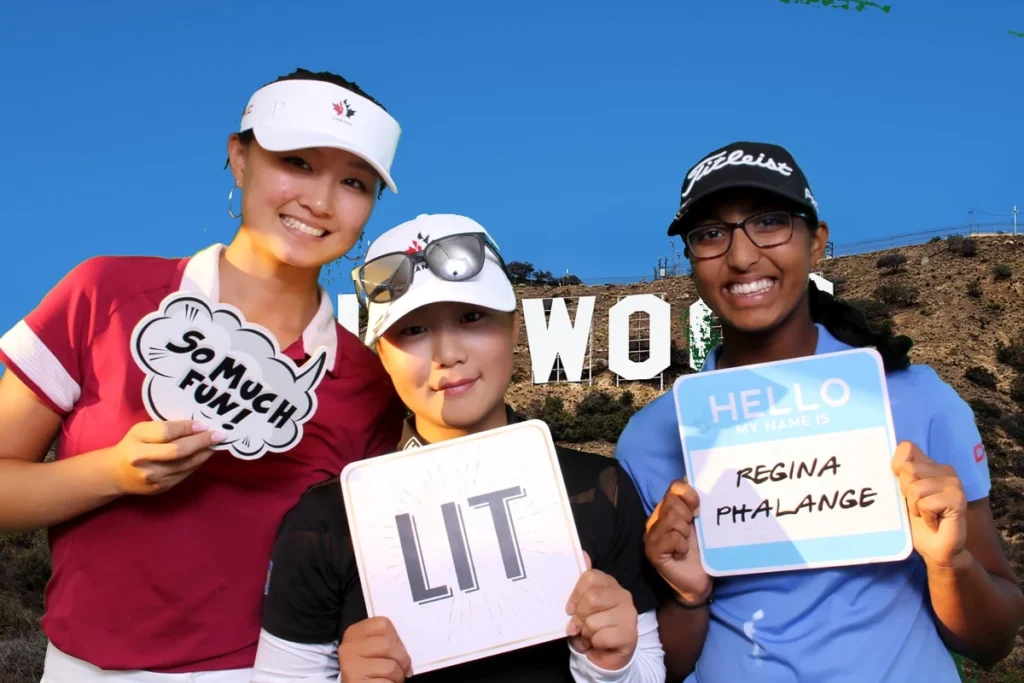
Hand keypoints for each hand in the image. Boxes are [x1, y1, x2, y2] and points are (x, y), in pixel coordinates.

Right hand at [109, 420, 224, 495]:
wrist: (116, 474)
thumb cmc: (133, 445)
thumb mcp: (142, 430)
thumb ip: (166, 427)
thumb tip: (197, 426)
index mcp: (137, 442)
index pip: (166, 433)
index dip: (187, 428)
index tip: (204, 424)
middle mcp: (144, 461)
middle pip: (179, 451)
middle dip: (202, 441)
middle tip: (220, 434)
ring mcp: (153, 478)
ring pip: (186, 464)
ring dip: (204, 453)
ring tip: (216, 444)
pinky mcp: (161, 488)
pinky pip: (185, 474)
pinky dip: (197, 463)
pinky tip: (204, 455)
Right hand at [339, 617, 411, 681]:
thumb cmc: (367, 671)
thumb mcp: (370, 650)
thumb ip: (383, 643)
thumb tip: (405, 652)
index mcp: (354, 633)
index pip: (383, 624)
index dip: (396, 639)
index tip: (397, 651)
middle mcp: (349, 647)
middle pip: (388, 645)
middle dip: (402, 660)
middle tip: (402, 670)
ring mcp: (351, 665)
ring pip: (390, 667)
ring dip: (398, 677)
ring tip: (390, 679)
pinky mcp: (356, 682)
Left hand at [565, 552, 637, 670]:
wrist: (608, 652)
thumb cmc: (593, 624)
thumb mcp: (582, 604)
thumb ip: (580, 583)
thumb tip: (582, 554)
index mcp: (608, 583)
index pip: (589, 577)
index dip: (575, 594)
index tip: (569, 609)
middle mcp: (622, 594)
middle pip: (592, 598)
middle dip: (579, 617)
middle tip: (578, 626)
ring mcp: (629, 613)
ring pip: (594, 622)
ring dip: (586, 633)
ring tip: (590, 635)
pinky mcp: (630, 633)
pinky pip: (602, 637)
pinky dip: (594, 644)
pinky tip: (598, 644)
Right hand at [644, 480, 712, 604]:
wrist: (699, 582)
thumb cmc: (701, 552)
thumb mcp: (702, 525)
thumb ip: (698, 506)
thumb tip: (705, 482)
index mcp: (667, 510)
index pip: (675, 487)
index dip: (689, 494)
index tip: (698, 510)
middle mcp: (655, 520)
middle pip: (672, 501)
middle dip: (687, 516)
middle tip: (689, 533)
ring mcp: (651, 535)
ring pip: (672, 518)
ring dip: (685, 533)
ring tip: (685, 544)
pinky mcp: (652, 551)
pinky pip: (672, 537)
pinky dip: (681, 546)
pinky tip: (680, 554)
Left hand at [891, 441, 969, 568]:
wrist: (935, 548)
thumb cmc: (916, 521)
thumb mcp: (901, 493)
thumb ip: (898, 474)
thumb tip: (891, 461)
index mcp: (929, 464)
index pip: (907, 448)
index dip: (897, 467)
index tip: (903, 488)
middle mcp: (944, 469)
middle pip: (908, 469)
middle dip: (906, 492)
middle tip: (918, 506)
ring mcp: (954, 483)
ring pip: (915, 487)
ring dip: (914, 506)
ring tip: (926, 514)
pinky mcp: (958, 499)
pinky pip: (926, 503)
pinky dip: (925, 516)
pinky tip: (934, 522)